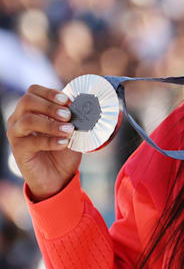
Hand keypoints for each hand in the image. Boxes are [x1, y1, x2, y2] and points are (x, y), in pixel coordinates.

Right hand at [5, 84, 81, 200]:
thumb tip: (82, 104)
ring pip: (27, 120)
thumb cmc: (63, 150)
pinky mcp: (18, 150)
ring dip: (51, 124)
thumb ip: (73, 118)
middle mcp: (19, 119)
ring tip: (69, 130)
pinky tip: (64, 143)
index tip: (67, 100)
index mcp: (31, 110)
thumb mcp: (71, 131)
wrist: (57, 177)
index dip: (49, 92)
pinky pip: (31, 142)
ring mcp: (16, 134)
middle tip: (68, 115)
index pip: (32, 91)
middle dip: (50, 106)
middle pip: (27, 101)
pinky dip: (50, 141)